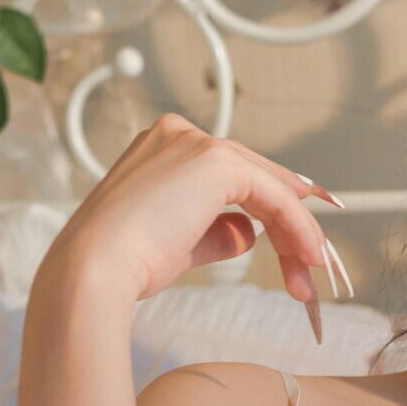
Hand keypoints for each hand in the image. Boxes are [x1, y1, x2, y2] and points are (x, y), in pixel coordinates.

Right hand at [36, 111, 351, 318]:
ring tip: (310, 271)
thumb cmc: (123, 262)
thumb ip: (216, 231)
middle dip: (287, 225)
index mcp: (161, 147)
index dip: (271, 204)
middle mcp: (178, 134)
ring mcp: (197, 143)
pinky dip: (296, 228)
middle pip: (254, 177)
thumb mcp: (179, 242)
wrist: (96, 269)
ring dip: (296, 232)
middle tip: (308, 265)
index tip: (299, 236)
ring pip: (268, 186)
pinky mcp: (216, 161)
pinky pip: (274, 195)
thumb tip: (248, 232)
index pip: (232, 173)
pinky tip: (308, 256)